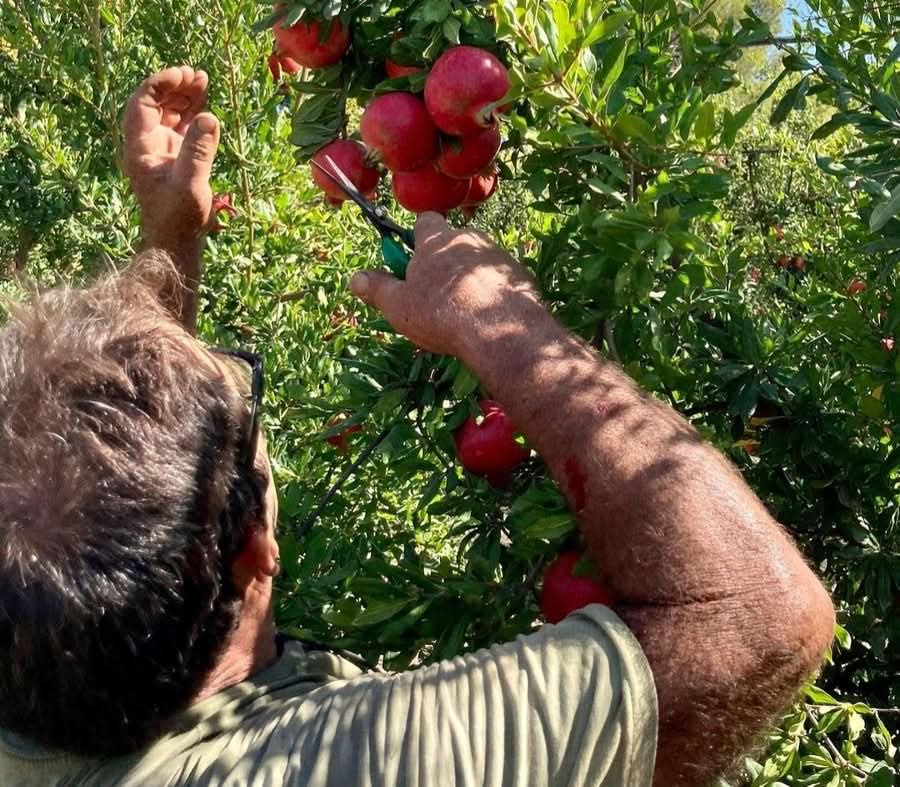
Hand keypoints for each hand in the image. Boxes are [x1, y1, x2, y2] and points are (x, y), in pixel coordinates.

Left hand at [122, 66, 219, 246]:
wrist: (176, 245)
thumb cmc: (178, 219)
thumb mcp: (190, 184)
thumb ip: (199, 150)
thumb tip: (209, 117)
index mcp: (139, 148)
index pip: (142, 103)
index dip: (160, 84)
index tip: (182, 74)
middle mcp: (147, 146)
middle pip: (156, 105)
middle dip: (175, 88)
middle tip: (197, 75)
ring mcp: (161, 153)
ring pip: (170, 115)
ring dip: (185, 98)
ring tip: (203, 80)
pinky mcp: (176, 161)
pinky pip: (182, 130)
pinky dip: (193, 116)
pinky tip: (205, 106)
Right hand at [349, 213, 541, 358]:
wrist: (500, 330)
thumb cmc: (441, 314)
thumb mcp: (399, 306)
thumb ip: (377, 289)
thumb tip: (356, 278)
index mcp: (437, 240)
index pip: (424, 221)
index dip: (416, 238)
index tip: (410, 261)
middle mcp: (469, 238)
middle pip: (452, 242)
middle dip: (442, 262)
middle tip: (433, 295)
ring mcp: (497, 255)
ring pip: (476, 261)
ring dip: (468, 278)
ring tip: (461, 311)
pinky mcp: (518, 275)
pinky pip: (498, 279)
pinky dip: (490, 292)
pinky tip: (485, 317)